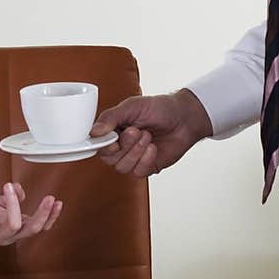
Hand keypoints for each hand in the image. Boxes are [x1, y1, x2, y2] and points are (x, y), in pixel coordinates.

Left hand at [0, 182, 62, 264]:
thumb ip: (9, 198)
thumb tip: (19, 189)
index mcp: (14, 229)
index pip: (38, 227)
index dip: (50, 217)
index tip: (58, 202)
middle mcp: (7, 236)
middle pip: (32, 229)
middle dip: (43, 214)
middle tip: (49, 197)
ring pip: (13, 226)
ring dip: (14, 205)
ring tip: (9, 186)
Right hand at [89, 89, 212, 176]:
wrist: (184, 118)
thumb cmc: (159, 109)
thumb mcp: (132, 107)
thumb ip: (111, 118)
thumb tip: (94, 131)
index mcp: (113, 130)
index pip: (97, 144)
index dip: (103, 145)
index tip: (113, 139)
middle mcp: (120, 146)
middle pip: (109, 159)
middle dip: (124, 145)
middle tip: (136, 131)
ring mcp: (133, 158)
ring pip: (122, 167)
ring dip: (136, 151)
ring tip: (147, 136)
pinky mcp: (146, 167)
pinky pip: (138, 172)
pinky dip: (146, 159)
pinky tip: (153, 147)